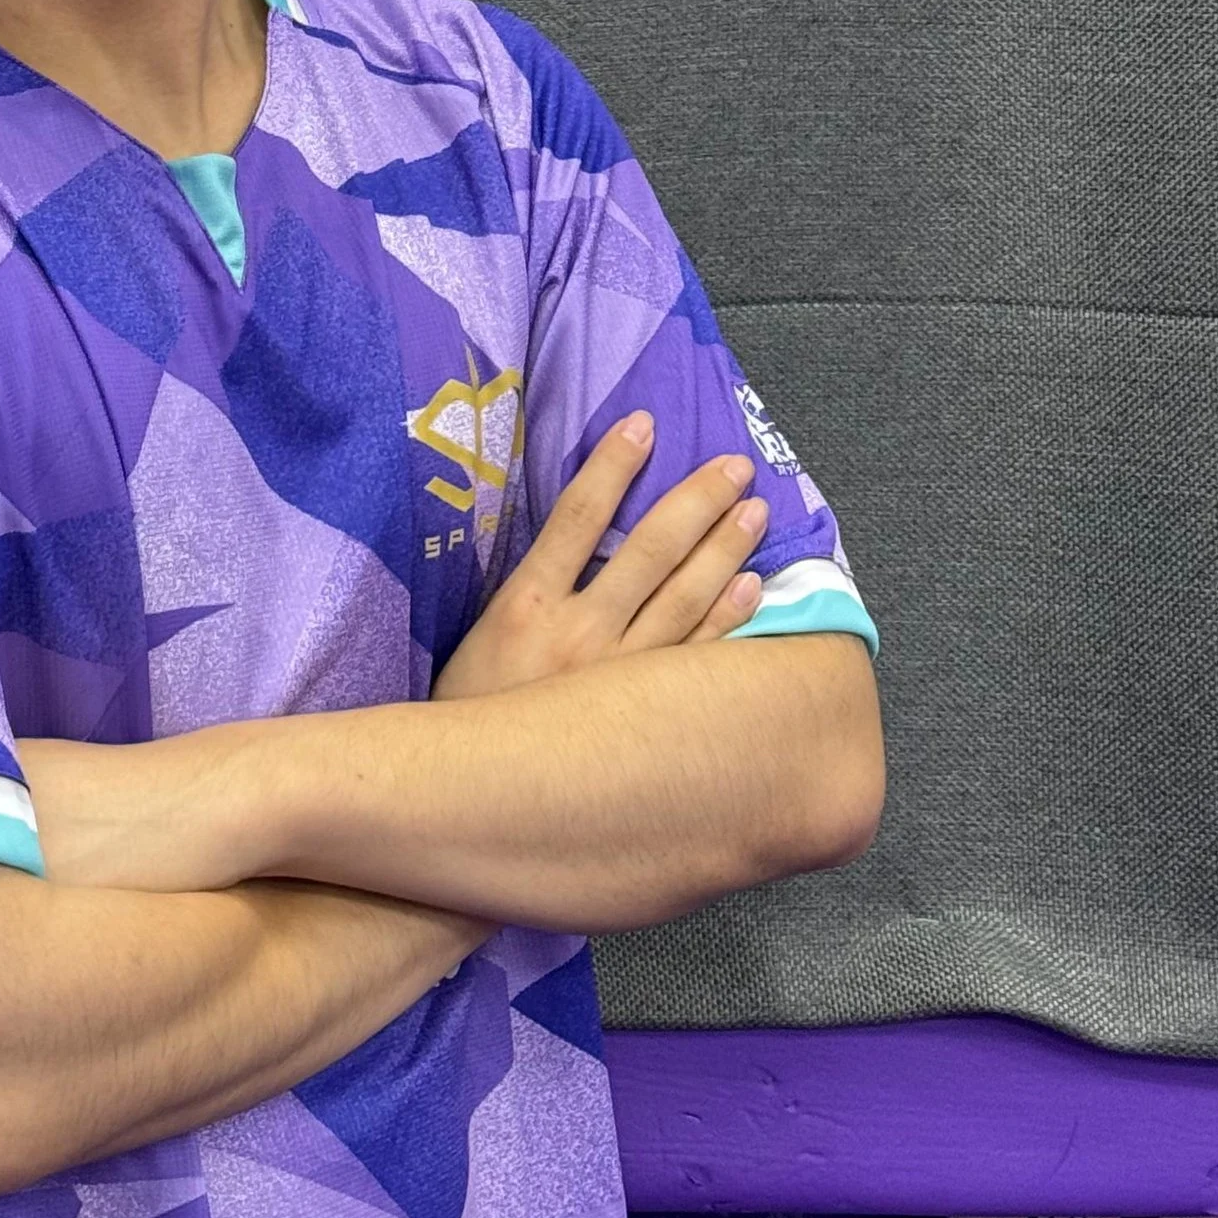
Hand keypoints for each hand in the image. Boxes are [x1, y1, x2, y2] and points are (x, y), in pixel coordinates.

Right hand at [433, 415, 768, 702]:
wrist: (463, 792)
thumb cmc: (469, 711)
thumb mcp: (480, 638)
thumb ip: (526, 594)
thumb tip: (572, 540)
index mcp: (525, 604)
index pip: (577, 515)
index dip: (612, 466)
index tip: (644, 425)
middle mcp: (577, 632)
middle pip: (649, 549)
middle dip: (696, 501)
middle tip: (735, 466)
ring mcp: (615, 674)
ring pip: (683, 597)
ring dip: (724, 548)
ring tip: (754, 510)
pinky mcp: (639, 713)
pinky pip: (695, 656)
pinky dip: (726, 619)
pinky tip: (751, 587)